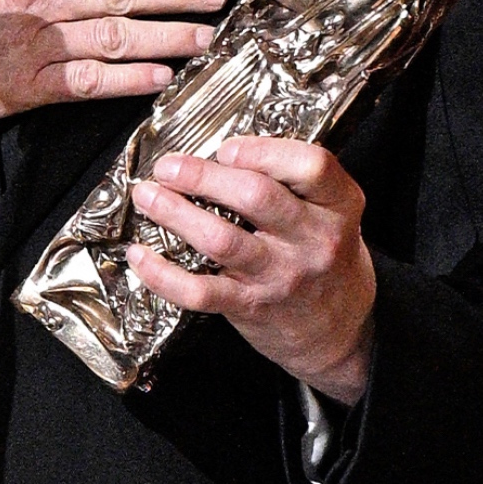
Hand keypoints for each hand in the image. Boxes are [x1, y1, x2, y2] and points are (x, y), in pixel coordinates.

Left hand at [128, 136, 375, 404]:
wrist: (342, 334)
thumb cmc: (325, 258)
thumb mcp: (331, 212)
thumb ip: (291, 181)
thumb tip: (219, 151)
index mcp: (338, 205)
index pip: (312, 165)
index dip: (262, 151)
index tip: (225, 149)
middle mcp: (314, 239)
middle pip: (256, 196)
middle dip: (202, 176)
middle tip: (167, 166)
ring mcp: (282, 276)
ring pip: (222, 239)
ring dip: (175, 213)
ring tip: (146, 195)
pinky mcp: (251, 307)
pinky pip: (200, 291)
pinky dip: (163, 274)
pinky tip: (140, 255)